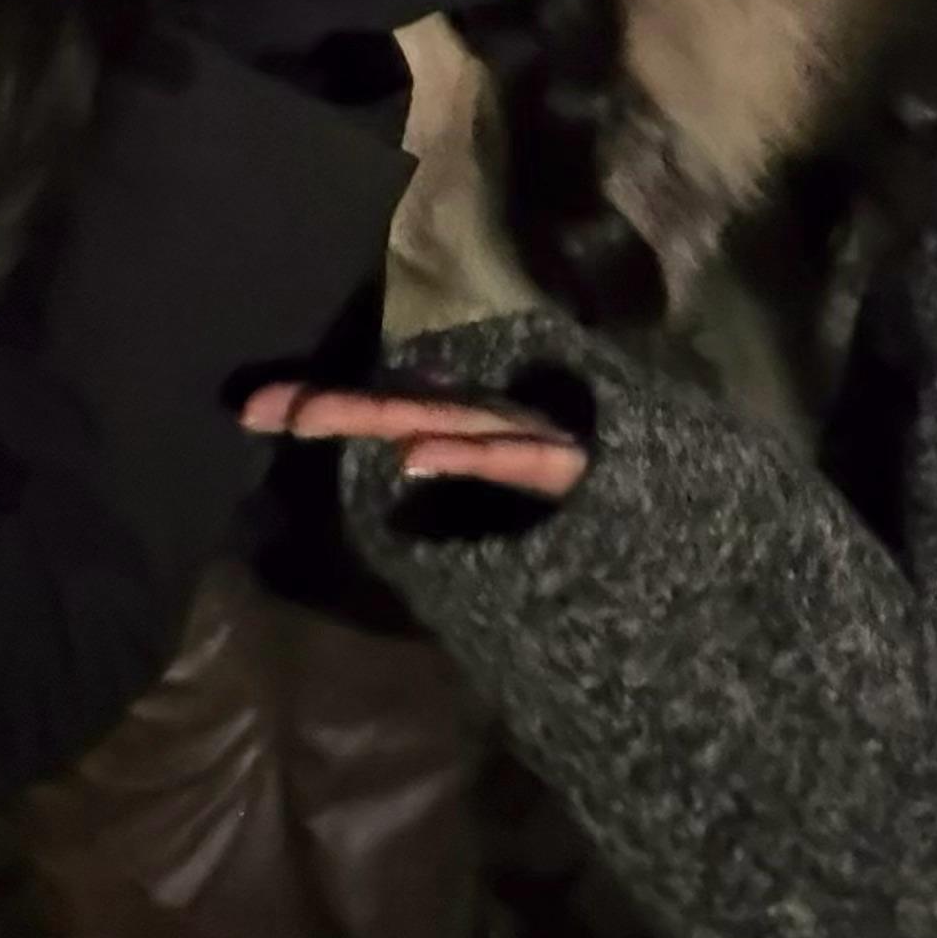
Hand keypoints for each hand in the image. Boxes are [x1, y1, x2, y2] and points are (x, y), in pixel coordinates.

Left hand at [240, 383, 588, 501]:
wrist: (685, 535)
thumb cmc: (597, 526)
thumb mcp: (511, 514)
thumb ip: (455, 490)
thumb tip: (393, 477)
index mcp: (481, 429)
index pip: (393, 410)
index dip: (326, 403)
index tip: (250, 411)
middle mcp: (503, 423)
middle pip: (407, 405)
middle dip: (334, 404)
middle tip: (254, 408)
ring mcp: (536, 440)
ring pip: (448, 421)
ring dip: (378, 416)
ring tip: (312, 418)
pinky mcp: (574, 469)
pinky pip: (514, 460)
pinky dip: (464, 455)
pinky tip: (413, 457)